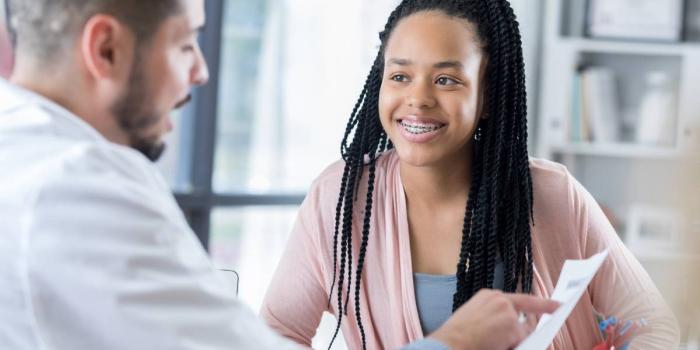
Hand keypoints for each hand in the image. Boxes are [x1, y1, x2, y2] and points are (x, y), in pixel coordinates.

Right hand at [428, 289, 558, 349]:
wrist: (449, 344)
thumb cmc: (455, 337)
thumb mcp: (472, 319)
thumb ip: (492, 319)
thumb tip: (512, 332)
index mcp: (487, 296)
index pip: (519, 300)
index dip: (540, 304)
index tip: (558, 305)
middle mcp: (500, 299)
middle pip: (523, 316)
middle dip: (520, 329)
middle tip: (521, 336)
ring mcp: (508, 312)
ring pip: (523, 331)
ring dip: (514, 340)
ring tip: (492, 342)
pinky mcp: (513, 326)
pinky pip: (523, 340)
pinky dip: (514, 346)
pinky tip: (499, 346)